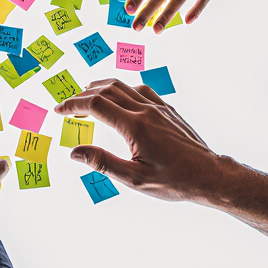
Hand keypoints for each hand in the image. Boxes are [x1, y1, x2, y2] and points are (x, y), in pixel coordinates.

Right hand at [55, 79, 226, 202]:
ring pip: (124, 86)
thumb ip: (103, 162)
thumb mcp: (134, 179)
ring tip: (87, 96)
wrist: (209, 175)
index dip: (73, 105)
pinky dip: (123, 90)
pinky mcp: (168, 110)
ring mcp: (159, 108)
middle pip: (107, 90)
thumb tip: (75, 151)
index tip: (59, 111)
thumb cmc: (174, 181)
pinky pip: (141, 90)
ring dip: (102, 88)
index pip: (96, 105)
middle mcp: (146, 111)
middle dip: (83, 95)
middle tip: (67, 105)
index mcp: (135, 126)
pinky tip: (120, 98)